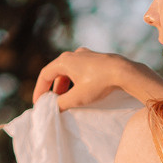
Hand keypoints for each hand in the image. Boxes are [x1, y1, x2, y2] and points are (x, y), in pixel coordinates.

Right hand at [32, 49, 162, 105]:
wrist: (124, 72)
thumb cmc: (98, 83)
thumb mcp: (77, 98)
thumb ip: (62, 103)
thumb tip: (54, 107)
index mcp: (64, 61)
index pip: (45, 74)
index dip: (40, 89)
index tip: (39, 103)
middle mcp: (74, 55)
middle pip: (57, 72)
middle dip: (53, 89)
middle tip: (52, 102)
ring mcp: (86, 55)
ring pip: (69, 71)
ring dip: (65, 85)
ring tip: (66, 99)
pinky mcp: (97, 59)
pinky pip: (80, 70)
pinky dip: (76, 81)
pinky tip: (81, 91)